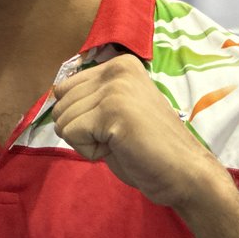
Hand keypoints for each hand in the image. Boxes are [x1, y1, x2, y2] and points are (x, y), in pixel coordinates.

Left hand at [51, 54, 223, 209]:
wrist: (184, 172)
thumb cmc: (148, 148)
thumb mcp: (116, 109)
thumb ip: (91, 97)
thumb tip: (54, 94)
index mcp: (119, 65)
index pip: (64, 88)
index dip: (80, 117)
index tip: (112, 126)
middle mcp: (117, 69)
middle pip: (60, 105)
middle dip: (81, 130)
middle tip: (117, 138)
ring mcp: (115, 88)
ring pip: (63, 121)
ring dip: (86, 141)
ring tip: (120, 142)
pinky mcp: (112, 111)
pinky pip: (71, 134)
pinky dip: (89, 151)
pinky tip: (119, 149)